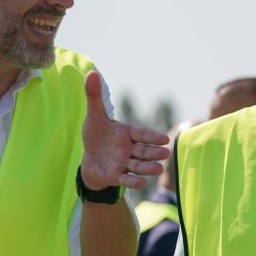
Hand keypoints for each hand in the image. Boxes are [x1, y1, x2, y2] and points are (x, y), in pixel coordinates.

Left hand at [80, 70, 169, 190]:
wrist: (90, 160)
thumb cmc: (96, 137)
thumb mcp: (94, 116)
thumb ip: (94, 96)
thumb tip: (91, 72)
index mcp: (127, 133)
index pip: (142, 134)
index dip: (152, 137)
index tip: (165, 139)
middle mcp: (129, 149)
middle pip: (144, 151)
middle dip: (154, 153)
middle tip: (166, 153)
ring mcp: (124, 164)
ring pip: (138, 166)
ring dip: (148, 168)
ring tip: (159, 170)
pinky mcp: (117, 176)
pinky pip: (127, 179)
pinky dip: (134, 182)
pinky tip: (143, 183)